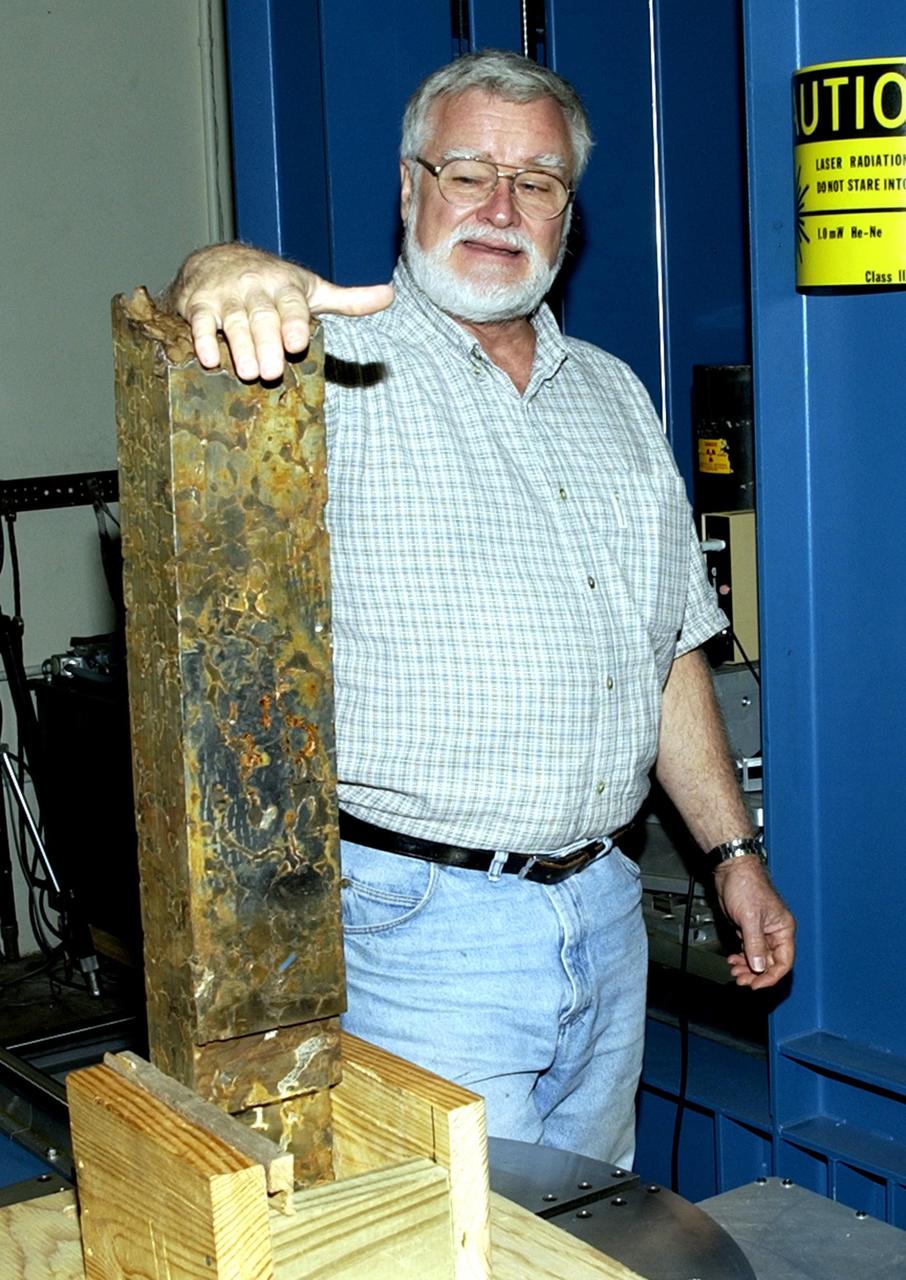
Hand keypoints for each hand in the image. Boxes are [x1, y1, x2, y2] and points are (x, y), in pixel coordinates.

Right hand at [168, 243, 393, 380]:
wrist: (216, 259)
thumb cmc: (271, 284)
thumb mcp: (311, 289)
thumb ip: (347, 300)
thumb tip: (390, 296)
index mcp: (285, 286)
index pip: (292, 303)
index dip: (294, 322)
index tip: (298, 343)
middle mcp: (255, 288)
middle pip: (262, 316)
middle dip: (267, 342)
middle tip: (271, 372)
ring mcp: (226, 295)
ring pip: (232, 321)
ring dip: (239, 346)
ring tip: (247, 373)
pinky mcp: (198, 303)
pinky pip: (198, 321)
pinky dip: (201, 339)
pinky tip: (208, 359)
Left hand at [713, 856, 795, 989]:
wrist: (730, 870)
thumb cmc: (745, 886)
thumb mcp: (750, 918)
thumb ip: (755, 944)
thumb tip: (759, 967)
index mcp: (784, 929)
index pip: (784, 962)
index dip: (771, 976)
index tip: (756, 985)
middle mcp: (775, 933)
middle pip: (770, 963)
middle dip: (756, 974)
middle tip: (741, 980)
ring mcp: (762, 932)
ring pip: (758, 958)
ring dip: (747, 968)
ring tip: (734, 971)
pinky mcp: (748, 929)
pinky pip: (749, 950)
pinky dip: (742, 958)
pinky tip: (733, 961)